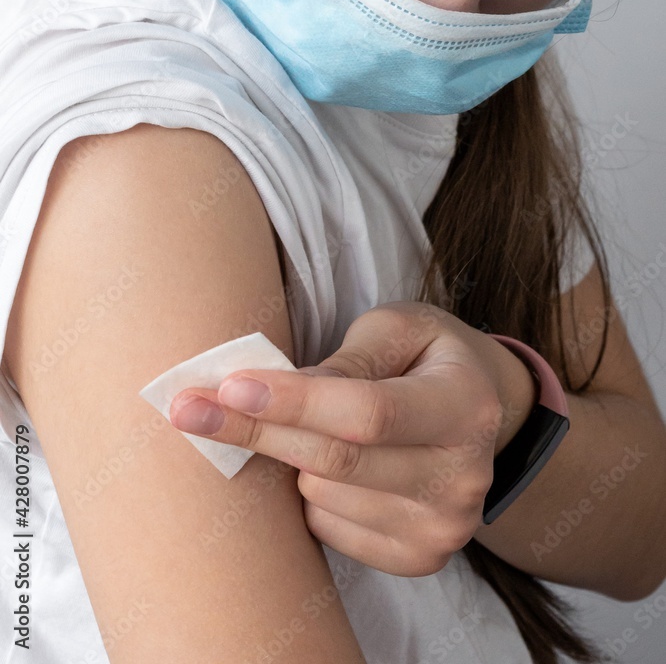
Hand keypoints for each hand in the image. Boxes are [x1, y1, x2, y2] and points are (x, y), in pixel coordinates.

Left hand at [169, 301, 536, 575]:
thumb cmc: (428, 356)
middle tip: (188, 409)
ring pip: (322, 497)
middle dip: (255, 431)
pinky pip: (328, 530)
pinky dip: (309, 494)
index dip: (295, 403)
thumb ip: (347, 359)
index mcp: (464, 406)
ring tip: (300, 424)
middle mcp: (462, 478)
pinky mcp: (419, 557)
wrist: (481, 411)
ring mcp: (443, 528)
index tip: (229, 387)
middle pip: (335, 462)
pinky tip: (328, 464)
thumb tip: (276, 392)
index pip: (368, 414)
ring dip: (288, 459)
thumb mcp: (397, 329)